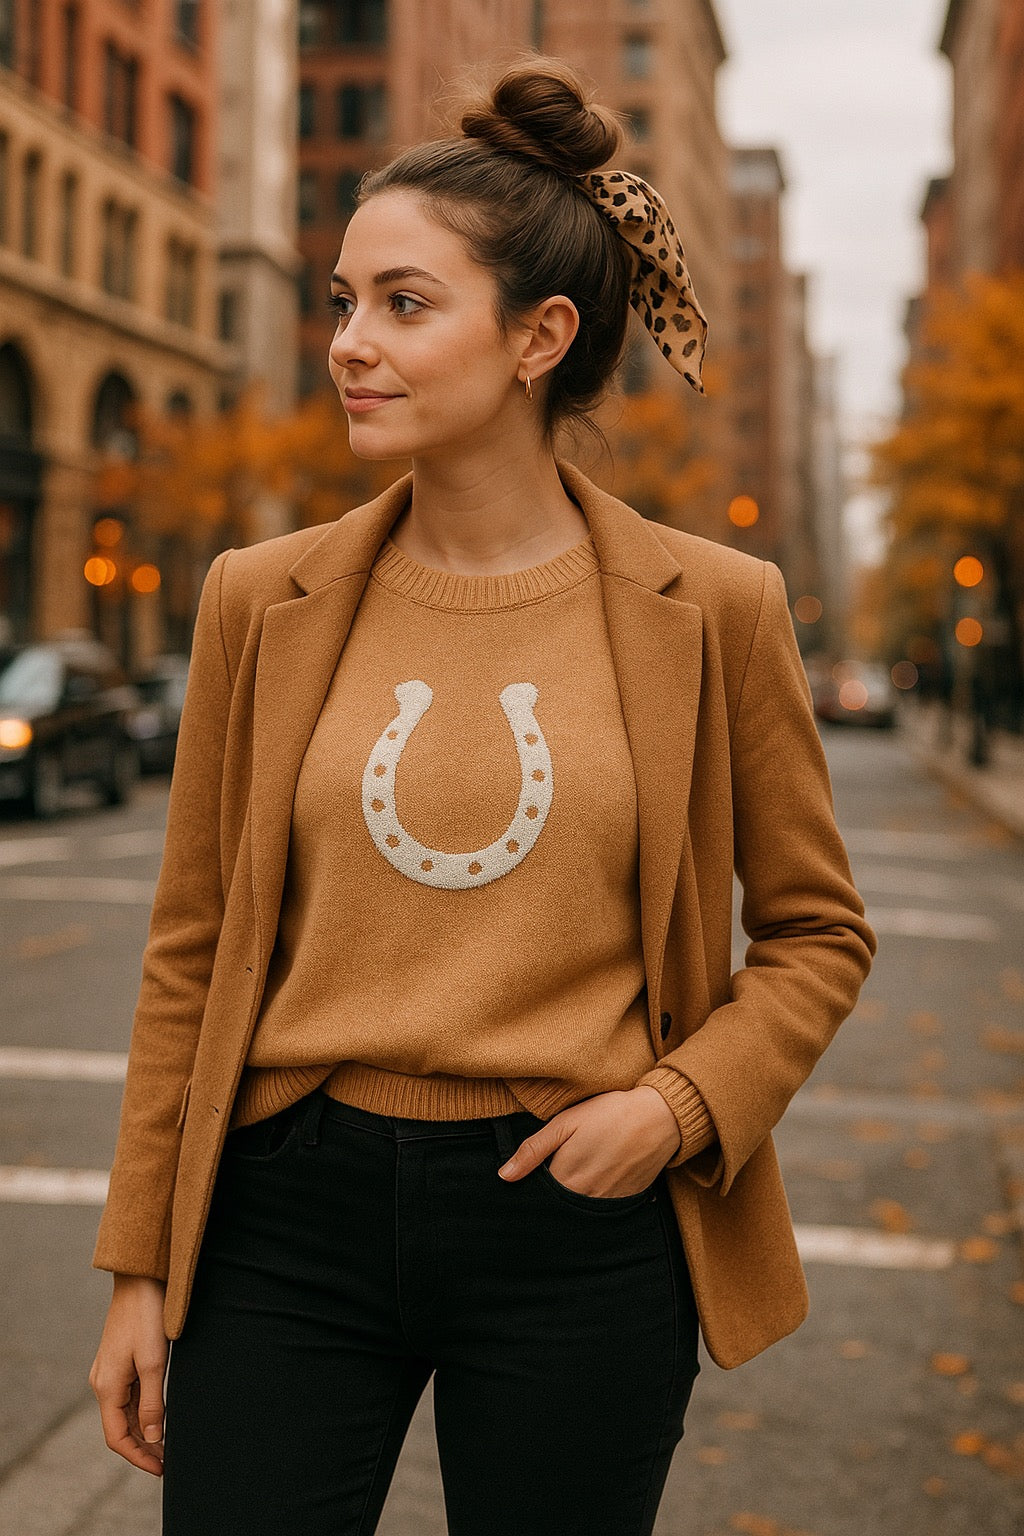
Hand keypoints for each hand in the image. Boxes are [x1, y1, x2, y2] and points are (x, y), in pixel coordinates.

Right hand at [89, 1274, 168, 1476]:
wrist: (140, 1280)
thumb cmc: (147, 1317)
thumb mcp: (153, 1362)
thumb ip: (152, 1402)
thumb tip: (151, 1438)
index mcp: (107, 1387)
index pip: (116, 1437)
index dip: (138, 1457)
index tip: (161, 1469)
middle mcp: (103, 1383)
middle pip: (120, 1427)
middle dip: (143, 1447)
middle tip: (169, 1461)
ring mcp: (109, 1372)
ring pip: (124, 1412)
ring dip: (143, 1430)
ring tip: (168, 1444)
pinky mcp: (119, 1361)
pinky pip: (128, 1396)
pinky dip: (142, 1411)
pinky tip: (160, 1415)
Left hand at [497, 1086, 681, 1196]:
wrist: (658, 1118)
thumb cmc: (609, 1114)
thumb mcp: (566, 1123)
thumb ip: (534, 1150)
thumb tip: (504, 1176)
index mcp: (566, 1178)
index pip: (537, 1197)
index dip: (529, 1190)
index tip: (525, 1183)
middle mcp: (585, 1197)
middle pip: (556, 1208)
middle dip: (548, 1201)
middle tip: (551, 1180)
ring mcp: (607, 1203)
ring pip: (578, 1213)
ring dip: (569, 1204)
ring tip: (574, 1179)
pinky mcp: (625, 1202)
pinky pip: (601, 1212)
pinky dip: (592, 1204)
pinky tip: (594, 1184)